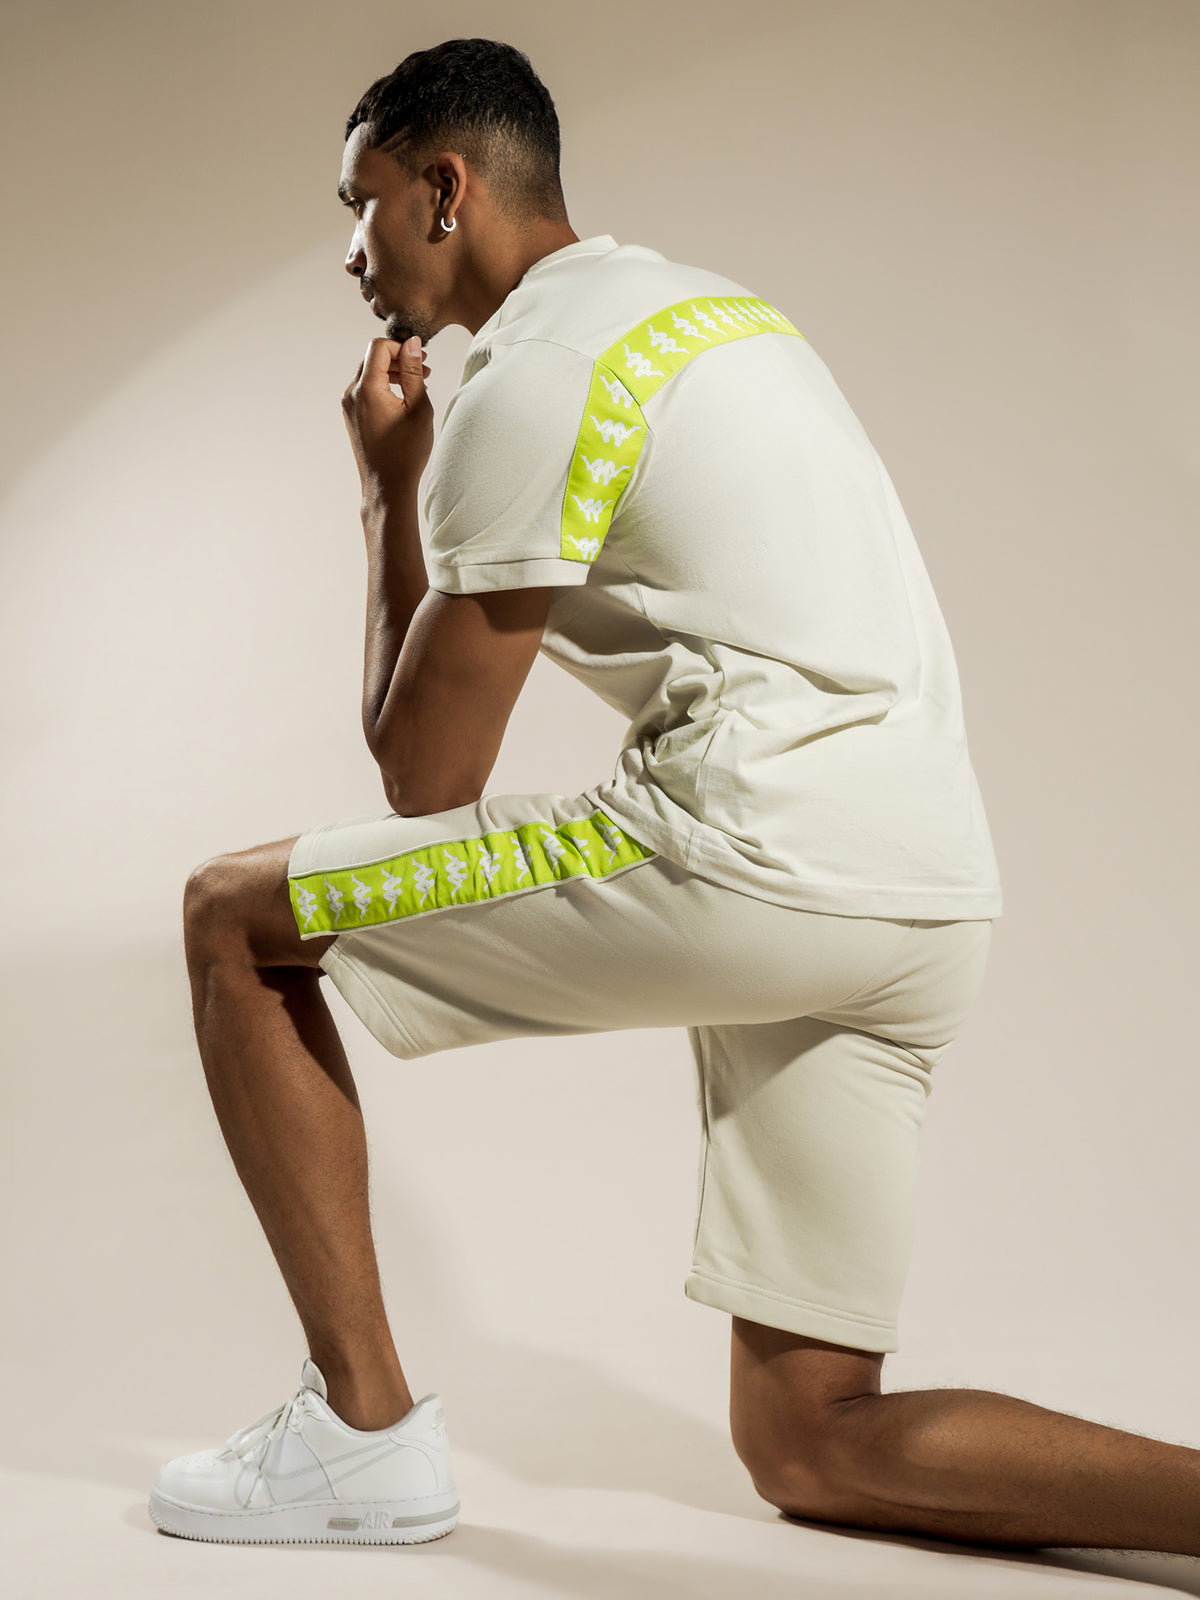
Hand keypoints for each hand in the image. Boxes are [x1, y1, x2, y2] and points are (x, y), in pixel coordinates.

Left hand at [341, 336, 433, 497]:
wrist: (387, 486)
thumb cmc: (406, 452)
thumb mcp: (418, 407)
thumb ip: (414, 372)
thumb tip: (412, 343)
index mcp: (367, 389)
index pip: (379, 347)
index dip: (401, 346)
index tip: (421, 359)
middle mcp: (351, 394)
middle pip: (373, 358)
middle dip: (399, 358)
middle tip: (424, 370)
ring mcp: (348, 405)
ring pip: (369, 373)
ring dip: (392, 372)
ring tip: (417, 384)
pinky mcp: (351, 415)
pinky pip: (366, 389)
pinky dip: (384, 386)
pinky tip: (402, 399)